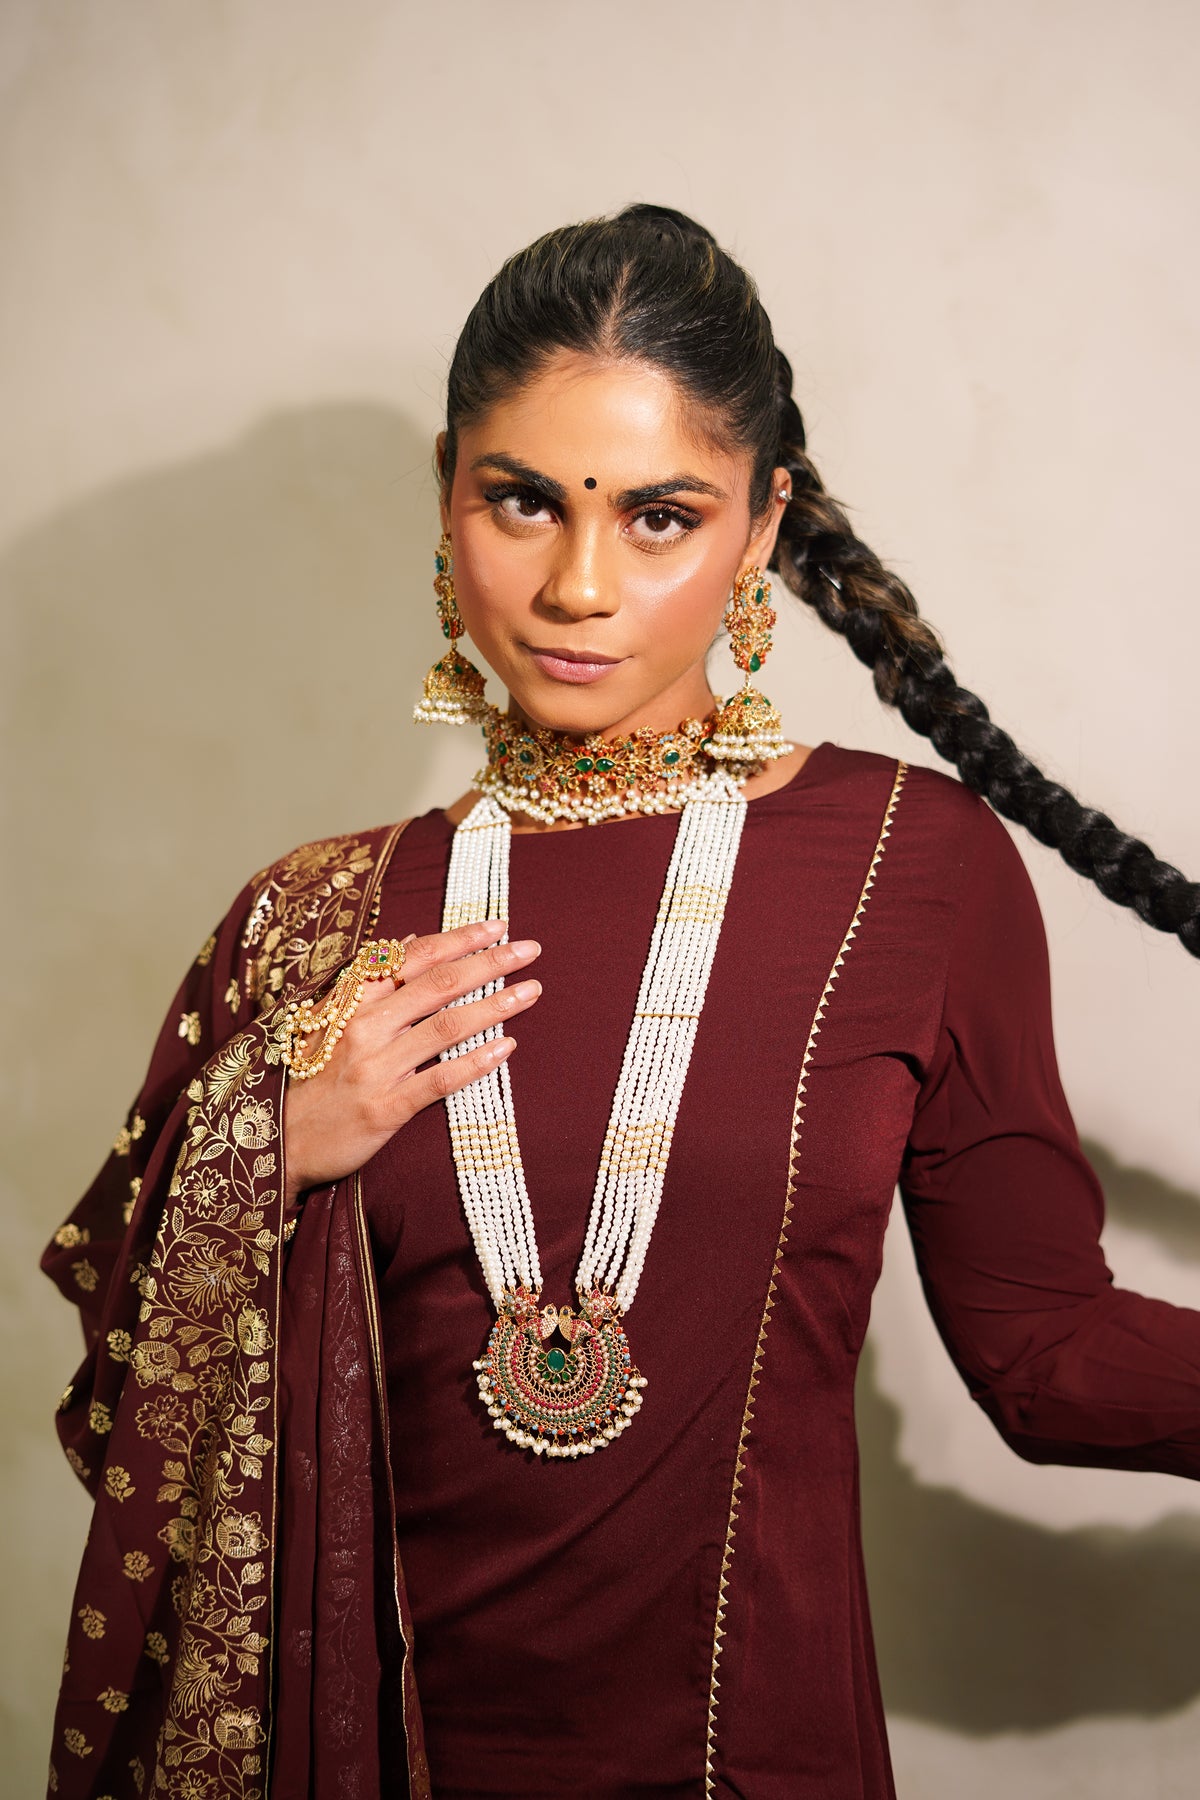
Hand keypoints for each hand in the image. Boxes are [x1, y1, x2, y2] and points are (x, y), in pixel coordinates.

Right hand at [282, 919, 539, 1203]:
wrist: (281, 1141)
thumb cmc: (311, 1076)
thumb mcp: (329, 1019)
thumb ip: (370, 980)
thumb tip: (409, 938)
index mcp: (351, 1001)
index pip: (413, 956)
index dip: (459, 939)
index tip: (497, 926)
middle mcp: (363, 1028)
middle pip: (437, 984)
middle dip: (489, 962)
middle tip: (529, 949)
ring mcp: (375, 1068)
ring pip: (445, 1027)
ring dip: (494, 1005)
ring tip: (531, 991)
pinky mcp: (385, 1109)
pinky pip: (439, 1081)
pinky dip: (475, 1062)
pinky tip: (505, 1048)